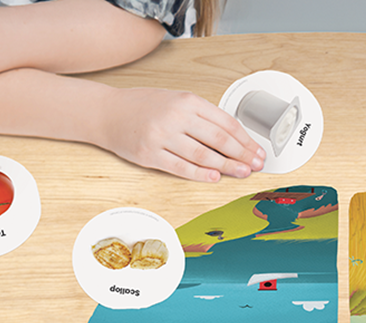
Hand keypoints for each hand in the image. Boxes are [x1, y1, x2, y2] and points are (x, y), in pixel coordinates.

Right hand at [97, 87, 266, 181]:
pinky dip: (200, 174)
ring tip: (242, 173)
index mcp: (187, 100)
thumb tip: (234, 139)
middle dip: (243, 155)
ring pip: (203, 156)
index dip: (246, 140)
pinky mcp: (151, 155)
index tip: (258, 151)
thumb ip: (202, 116)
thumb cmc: (143, 106)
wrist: (107, 112)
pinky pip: (181, 167)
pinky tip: (215, 178)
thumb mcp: (176, 100)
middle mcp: (176, 116)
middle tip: (256, 165)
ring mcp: (163, 136)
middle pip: (219, 140)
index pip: (226, 122)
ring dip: (227, 167)